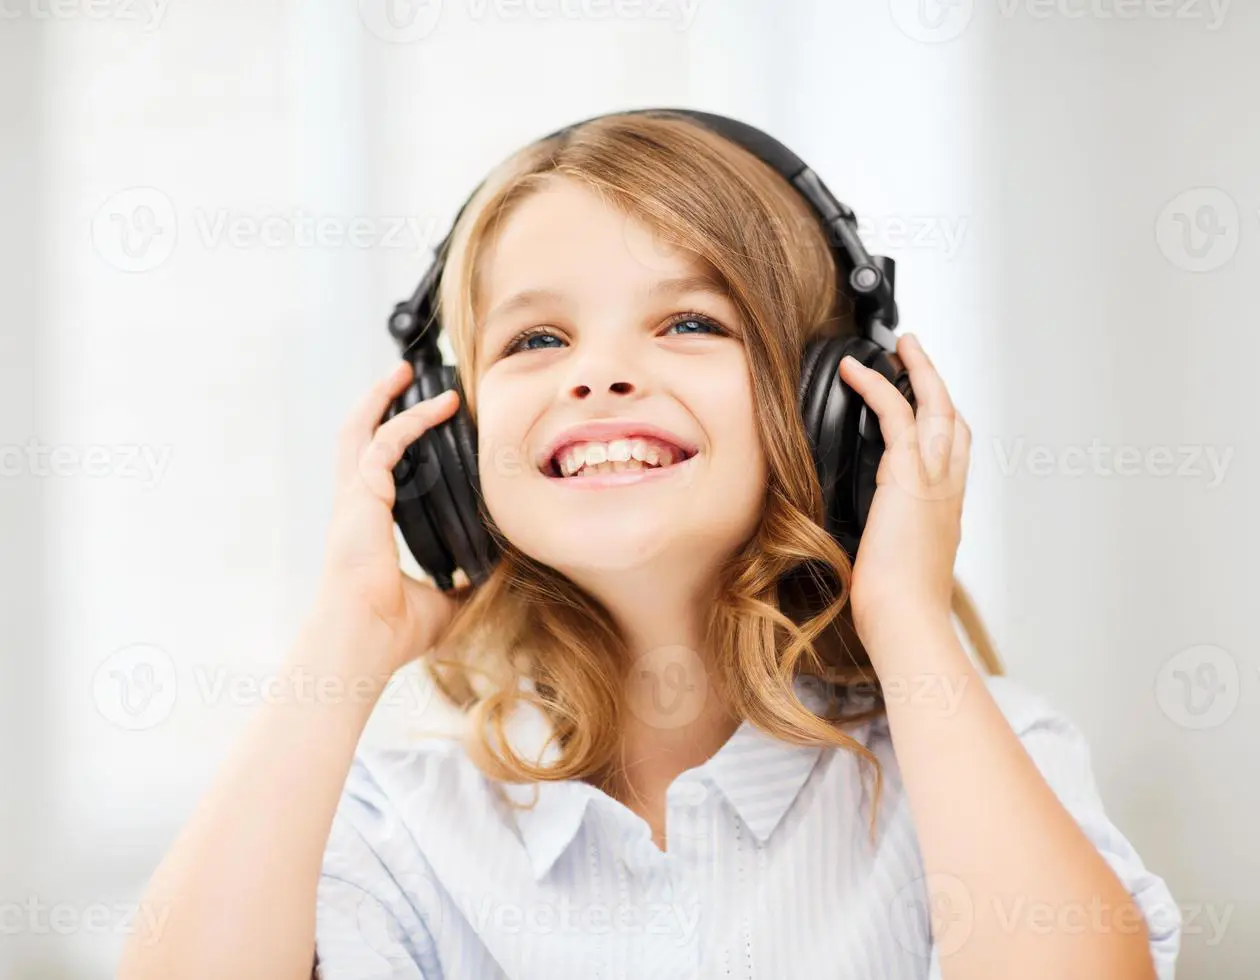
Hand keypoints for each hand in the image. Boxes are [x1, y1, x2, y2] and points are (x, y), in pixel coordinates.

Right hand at [314, 359, 470, 676]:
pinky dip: (407, 421)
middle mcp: (355, 506)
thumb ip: (466, 583)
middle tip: (403, 375)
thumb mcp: (444, 601)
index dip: (394, 439)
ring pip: (361, 430)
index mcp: (369, 526)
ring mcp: (353, 499)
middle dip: (378, 402)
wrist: (365, 641)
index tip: (420, 420)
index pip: (376, 469)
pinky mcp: (359, 497)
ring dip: (383, 397)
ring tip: (406, 371)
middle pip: (358, 437)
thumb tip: (495, 574)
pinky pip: (382, 444)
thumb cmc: (393, 631)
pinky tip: (434, 407)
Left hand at [838, 334, 970, 649]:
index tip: (927, 403)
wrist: (905, 620)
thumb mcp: (895, 565)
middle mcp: (949, 490)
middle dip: (938, 382)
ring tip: (900, 346)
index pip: (954, 453)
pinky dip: (877, 385)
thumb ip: (888, 540)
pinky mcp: (909, 476)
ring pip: (936, 406)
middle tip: (916, 354)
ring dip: (918, 370)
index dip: (944, 422)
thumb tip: (864, 537)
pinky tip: (854, 371)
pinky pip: (895, 413)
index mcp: (946, 511)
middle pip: (955, 419)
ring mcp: (935, 480)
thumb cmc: (896, 608)